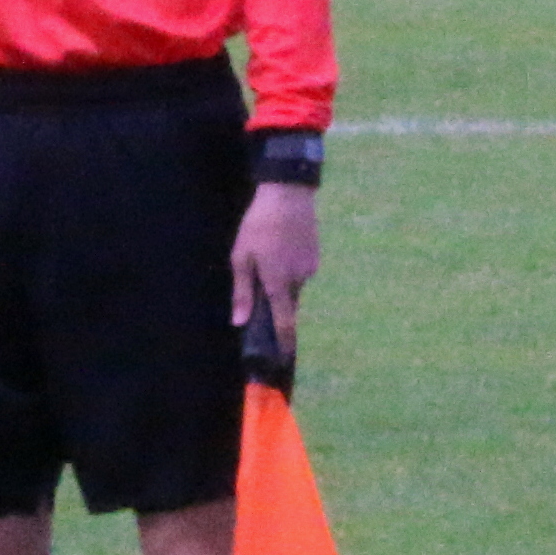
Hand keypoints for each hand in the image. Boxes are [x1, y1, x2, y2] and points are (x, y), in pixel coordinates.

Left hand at [229, 181, 318, 343]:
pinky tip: (279, 247)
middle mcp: (299, 280)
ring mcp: (311, 268)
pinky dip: (289, 268)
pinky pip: (300, 272)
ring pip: (293, 286)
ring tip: (268, 254)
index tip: (284, 358)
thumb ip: (242, 292)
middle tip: (260, 281)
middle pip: (287, 303)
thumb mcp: (241, 258)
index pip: (285, 322)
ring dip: (280, 281)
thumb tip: (240, 322)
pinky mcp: (315, 257)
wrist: (288, 195)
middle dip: (275, 302)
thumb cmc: (258, 226)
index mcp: (279, 282)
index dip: (284, 342)